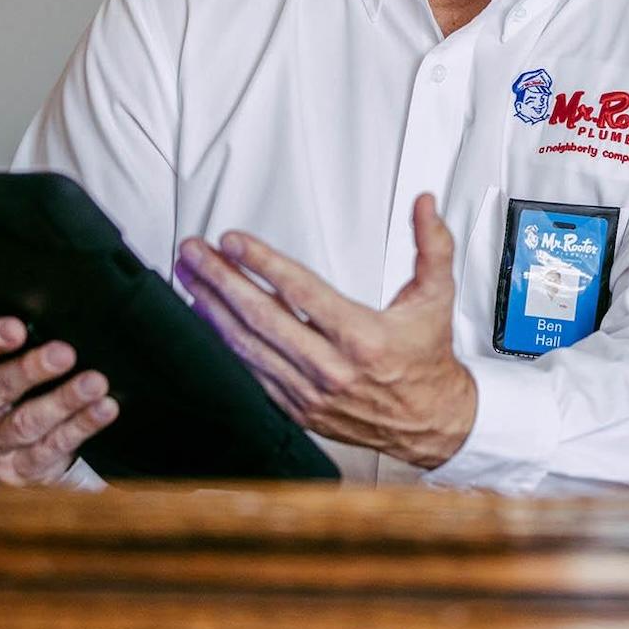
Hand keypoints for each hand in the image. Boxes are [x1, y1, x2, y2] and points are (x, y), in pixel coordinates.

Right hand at [0, 317, 117, 485]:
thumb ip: (3, 340)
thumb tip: (49, 310)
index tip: (16, 329)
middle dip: (30, 371)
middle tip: (63, 353)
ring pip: (25, 424)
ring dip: (63, 401)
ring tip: (94, 383)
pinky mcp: (20, 470)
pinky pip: (53, 447)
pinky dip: (81, 426)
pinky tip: (103, 408)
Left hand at [175, 193, 475, 469]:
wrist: (431, 422)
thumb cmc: (428, 359)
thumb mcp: (437, 296)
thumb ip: (432, 245)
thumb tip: (424, 205)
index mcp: (363, 337)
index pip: (300, 291)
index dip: (261, 263)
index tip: (233, 241)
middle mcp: (331, 368)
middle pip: (261, 317)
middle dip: (221, 280)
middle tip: (195, 253)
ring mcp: (309, 393)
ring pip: (248, 347)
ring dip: (213, 310)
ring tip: (191, 279)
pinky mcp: (298, 409)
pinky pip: (252, 373)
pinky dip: (226, 345)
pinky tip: (209, 321)